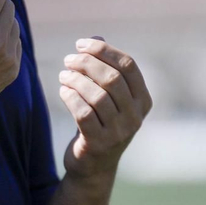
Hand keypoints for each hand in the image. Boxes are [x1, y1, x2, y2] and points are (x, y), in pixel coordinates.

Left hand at [58, 38, 151, 177]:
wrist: (93, 166)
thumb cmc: (99, 122)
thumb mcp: (107, 96)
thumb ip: (104, 68)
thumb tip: (96, 38)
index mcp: (143, 100)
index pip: (128, 66)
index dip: (104, 50)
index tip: (81, 44)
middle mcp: (135, 117)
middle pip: (112, 78)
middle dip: (86, 63)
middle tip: (68, 59)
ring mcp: (119, 132)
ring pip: (96, 95)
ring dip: (75, 79)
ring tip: (63, 75)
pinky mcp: (99, 144)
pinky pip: (83, 113)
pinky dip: (70, 97)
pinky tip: (63, 91)